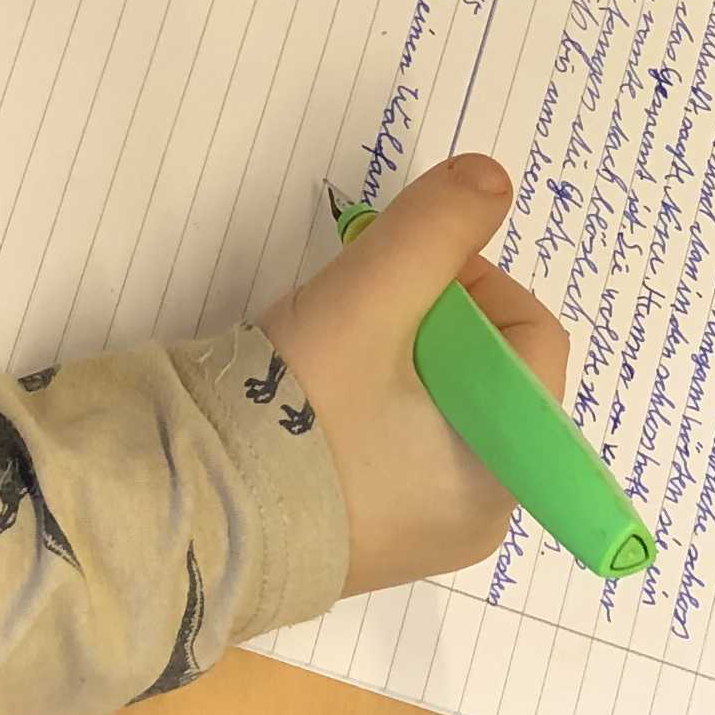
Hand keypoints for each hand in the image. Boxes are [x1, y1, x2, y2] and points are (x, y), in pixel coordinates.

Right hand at [260, 154, 568, 597]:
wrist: (185, 515)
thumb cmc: (291, 416)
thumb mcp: (367, 302)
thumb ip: (434, 231)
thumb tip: (491, 177)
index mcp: (505, 470)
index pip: (529, 339)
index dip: (473, 281)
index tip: (400, 271)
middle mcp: (480, 513)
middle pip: (486, 371)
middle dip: (428, 321)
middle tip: (358, 308)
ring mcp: (424, 533)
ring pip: (440, 404)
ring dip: (395, 358)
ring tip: (330, 353)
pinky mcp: (370, 537)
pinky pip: (398, 447)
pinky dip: (370, 406)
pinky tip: (315, 398)